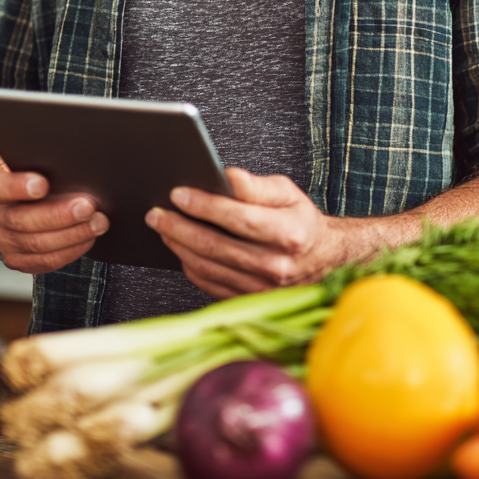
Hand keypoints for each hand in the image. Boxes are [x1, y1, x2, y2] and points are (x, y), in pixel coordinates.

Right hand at [0, 165, 108, 273]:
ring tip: (97, 223)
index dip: (20, 186)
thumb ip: (52, 168)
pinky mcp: (18, 260)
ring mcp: (4, 241)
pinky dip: (71, 250)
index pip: (2, 186)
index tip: (42, 184)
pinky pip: (46, 260)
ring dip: (73, 234)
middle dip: (59, 215)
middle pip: (23, 220)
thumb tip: (81, 170)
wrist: (25, 202)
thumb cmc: (39, 177)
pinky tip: (88, 238)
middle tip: (87, 207)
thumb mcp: (40, 166)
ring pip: (37, 243)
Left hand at [146, 168, 364, 298]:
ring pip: (208, 267)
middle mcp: (276, 266)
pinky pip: (209, 284)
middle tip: (157, 212)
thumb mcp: (288, 194)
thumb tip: (229, 177)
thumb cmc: (300, 222)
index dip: (205, 205)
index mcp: (289, 234)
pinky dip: (189, 265)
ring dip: (178, 246)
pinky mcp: (248, 301)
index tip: (179, 193)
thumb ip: (258, 186)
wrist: (321, 262)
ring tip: (162, 227)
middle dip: (179, 226)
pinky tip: (180, 248)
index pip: (239, 218)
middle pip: (216, 246)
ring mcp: (261, 289)